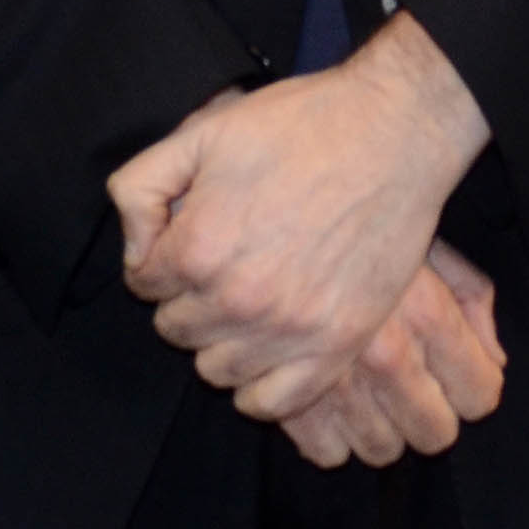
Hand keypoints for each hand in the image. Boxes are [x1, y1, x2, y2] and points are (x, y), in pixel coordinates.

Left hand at [108, 15, 492, 421]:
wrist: (394, 132)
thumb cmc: (302, 125)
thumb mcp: (203, 132)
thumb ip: (141, 187)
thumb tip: (134, 246)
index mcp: (200, 247)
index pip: (143, 283)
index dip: (159, 256)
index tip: (189, 237)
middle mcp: (239, 299)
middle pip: (175, 328)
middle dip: (187, 295)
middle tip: (221, 263)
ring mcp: (290, 330)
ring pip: (214, 369)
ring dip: (219, 338)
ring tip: (245, 301)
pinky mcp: (336, 346)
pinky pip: (271, 403)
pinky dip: (256, 387)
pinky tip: (264, 350)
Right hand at [272, 242, 505, 467]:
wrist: (273, 204)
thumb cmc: (359, 219)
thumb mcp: (430, 240)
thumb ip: (473, 299)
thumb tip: (495, 363)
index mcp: (428, 314)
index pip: (480, 396)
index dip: (473, 385)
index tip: (456, 374)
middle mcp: (386, 355)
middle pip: (435, 434)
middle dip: (430, 414)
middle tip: (411, 386)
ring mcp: (334, 381)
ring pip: (381, 449)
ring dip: (379, 426)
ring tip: (365, 388)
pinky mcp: (283, 397)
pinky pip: (325, 452)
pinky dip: (327, 434)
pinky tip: (326, 398)